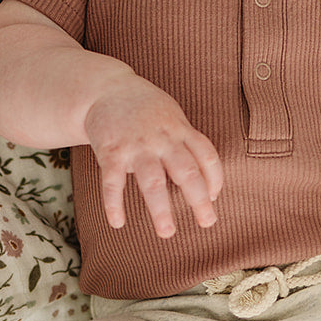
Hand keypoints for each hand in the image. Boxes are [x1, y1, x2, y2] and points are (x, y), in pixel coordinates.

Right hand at [84, 77, 223, 238]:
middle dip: (199, 199)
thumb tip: (209, 183)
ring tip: (167, 232)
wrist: (104, 88)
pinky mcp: (110, 152)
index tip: (214, 198)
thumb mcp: (172, 116)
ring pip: (153, 181)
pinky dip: (114, 204)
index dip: (215, 179)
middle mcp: (162, 138)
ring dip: (161, 209)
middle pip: (186, 171)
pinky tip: (117, 223)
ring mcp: (136, 146)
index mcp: (180, 130)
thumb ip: (188, 144)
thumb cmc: (145, 108)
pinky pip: (113, 182)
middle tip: (207, 222)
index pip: (207, 155)